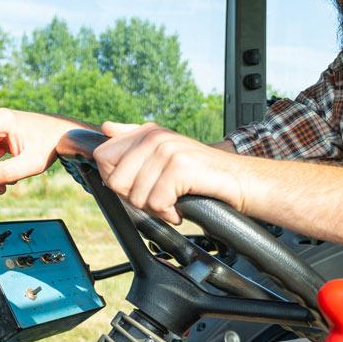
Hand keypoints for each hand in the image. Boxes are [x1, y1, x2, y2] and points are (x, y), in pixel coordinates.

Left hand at [94, 121, 246, 223]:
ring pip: (136, 196)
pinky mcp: (179, 167)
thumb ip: (134, 140)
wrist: (240, 181)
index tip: (134, 187)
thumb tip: (106, 128)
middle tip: (158, 196)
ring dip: (156, 208)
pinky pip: (156, 203)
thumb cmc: (201, 174)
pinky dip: (169, 213)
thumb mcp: (165, 154)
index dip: (114, 179)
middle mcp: (154, 137)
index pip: (102, 156)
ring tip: (174, 200)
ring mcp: (167, 150)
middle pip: (115, 181)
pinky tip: (181, 206)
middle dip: (134, 198)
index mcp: (147, 132)